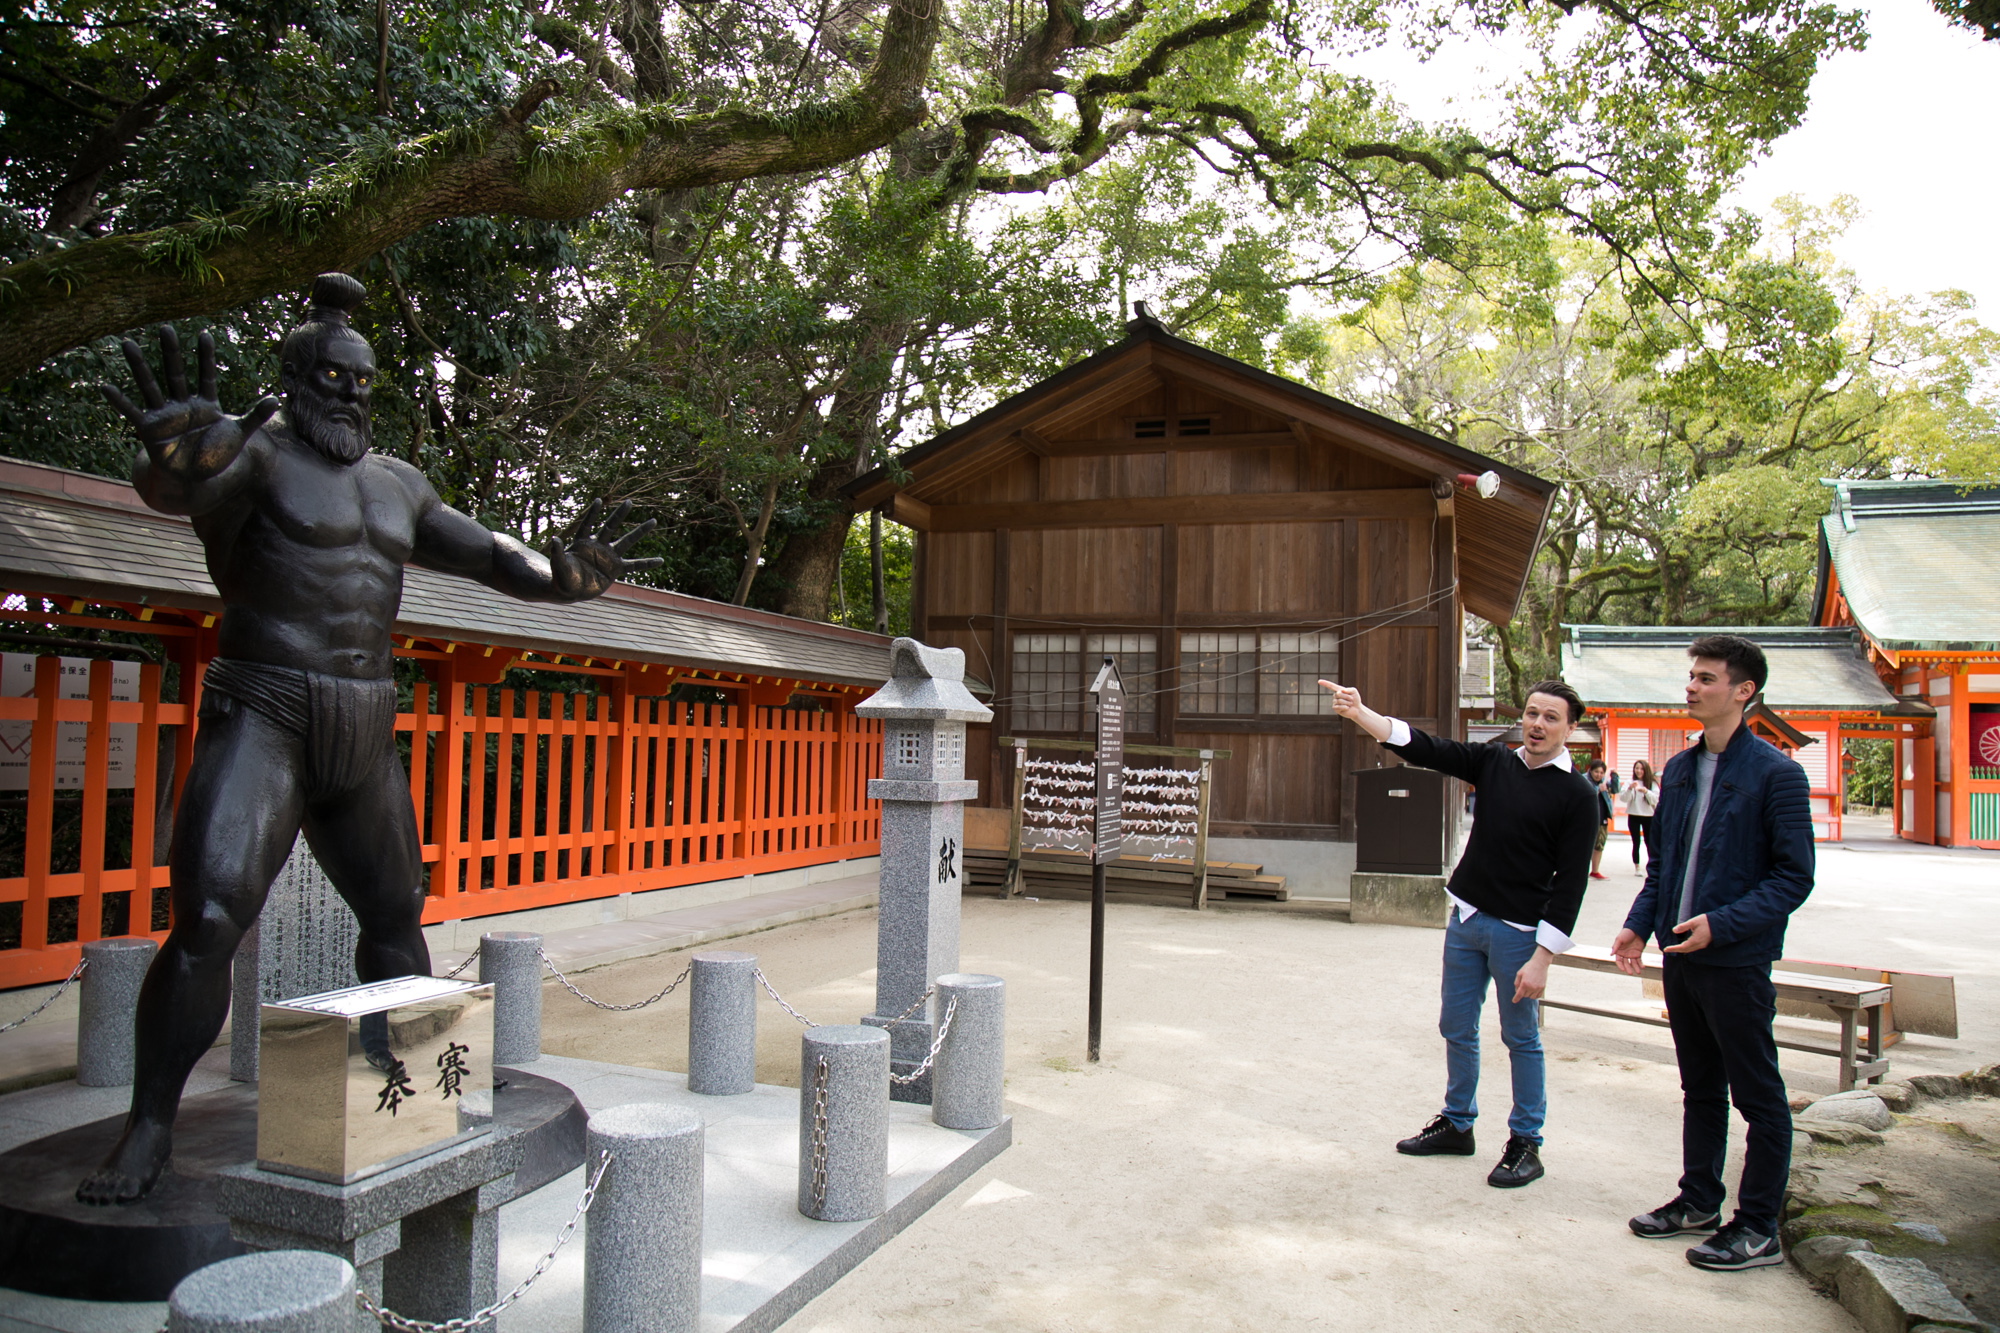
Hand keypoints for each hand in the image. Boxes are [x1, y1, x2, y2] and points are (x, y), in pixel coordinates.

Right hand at [103, 326, 277, 480]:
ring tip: (127, 343)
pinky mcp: (149, 430)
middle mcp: (183, 405)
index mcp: (205, 404)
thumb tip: (274, 398)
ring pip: (150, 385)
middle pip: (176, 373)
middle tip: (165, 328)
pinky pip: (132, 412)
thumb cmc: (215, 454)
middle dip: (171, 352)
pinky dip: (119, 401)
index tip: (205, 334)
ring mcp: (164, 415)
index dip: (206, 357)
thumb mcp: (239, 435)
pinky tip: (105, 386)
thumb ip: (254, 417)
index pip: (206, 375)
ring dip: (139, 365)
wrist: (195, 478)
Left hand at [545, 497, 663, 600]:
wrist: (570, 590)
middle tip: (630, 501)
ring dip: (639, 531)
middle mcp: (598, 546)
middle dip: (620, 514)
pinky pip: (634, 565)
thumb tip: (555, 539)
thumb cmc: (562, 576)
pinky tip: (660, 560)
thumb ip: (557, 552)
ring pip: (626, 541)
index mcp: (583, 543)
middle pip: (611, 526)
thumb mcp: (558, 564)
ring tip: (652, 521)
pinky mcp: (615, 569)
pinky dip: (646, 563)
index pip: (588, 524)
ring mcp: (608, 556)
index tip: (599, 500)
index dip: (592, 513)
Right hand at [1316, 679, 1363, 720]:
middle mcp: (1335, 696)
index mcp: (1339, 690)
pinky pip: (1338, 707)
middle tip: (1351, 700)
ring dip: (1347, 702)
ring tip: (1350, 704)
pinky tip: (1347, 708)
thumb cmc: (1355, 699)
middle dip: (1347, 697)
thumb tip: (1341, 691)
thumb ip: (1348, 689)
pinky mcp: (1335, 709)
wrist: (1357, 709)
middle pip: (1338, 694)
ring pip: (1339, 701)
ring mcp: (1335, 702)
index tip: (1319, 681)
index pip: (1331, 686)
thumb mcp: (1354, 691)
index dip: (1325, 683)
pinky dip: (1345, 707)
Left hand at [1512, 948, 1551, 1002]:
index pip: (1519, 994)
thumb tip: (1516, 991)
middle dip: (1522, 992)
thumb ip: (1517, 983)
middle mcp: (1532, 987)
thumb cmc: (1528, 967)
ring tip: (1528, 987)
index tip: (1514, 1001)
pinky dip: (1534, 995)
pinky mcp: (1543, 988)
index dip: (1516, 998)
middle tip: (1523, 985)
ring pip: (1531, 997)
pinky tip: (1533, 990)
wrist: (1540, 964)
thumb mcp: (1519, 973)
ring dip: (1528, 994)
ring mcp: (1538, 988)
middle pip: (1524, 996)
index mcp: (1525, 984)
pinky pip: (1537, 996)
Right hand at [1611, 927, 1647, 975]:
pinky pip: (1639, 960)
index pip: (1618, 961)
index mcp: (1619, 951)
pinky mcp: (1638, 953)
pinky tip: (1643, 967)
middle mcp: (1624, 954)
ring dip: (1635, 968)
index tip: (1623, 969)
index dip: (1620, 965)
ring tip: (1638, 972)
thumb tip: (1611, 954)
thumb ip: (1615, 947)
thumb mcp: (1619, 939)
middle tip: (1630, 973)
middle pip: (1626, 963)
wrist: (1636, 929)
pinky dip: (1641, 964)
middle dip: (1628, 968)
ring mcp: (1631, 954)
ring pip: (1633, 963)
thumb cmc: (1626, 933)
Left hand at [1663, 914, 1711, 953]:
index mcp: (1695, 940)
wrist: (1720, 923)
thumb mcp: (1693, 922)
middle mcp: (1699, 945)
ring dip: (1682, 949)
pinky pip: (1694, 948)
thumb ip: (1683, 926)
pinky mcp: (1704, 943)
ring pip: (1690, 950)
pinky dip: (1687, 948)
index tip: (1666, 949)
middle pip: (1685, 950)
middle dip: (1676, 950)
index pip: (1682, 947)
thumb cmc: (1706, 921)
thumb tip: (1674, 930)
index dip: (1674, 948)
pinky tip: (1684, 945)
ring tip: (1674, 948)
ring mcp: (1702, 945)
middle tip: (1668, 949)